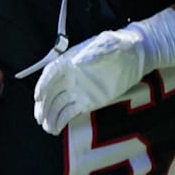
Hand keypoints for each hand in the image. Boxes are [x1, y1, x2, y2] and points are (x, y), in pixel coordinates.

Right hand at [33, 27, 148, 134]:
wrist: (136, 57)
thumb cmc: (121, 45)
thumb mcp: (109, 44)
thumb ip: (94, 52)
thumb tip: (78, 62)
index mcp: (71, 60)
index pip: (52, 73)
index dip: (43, 84)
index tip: (38, 97)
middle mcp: (71, 76)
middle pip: (51, 92)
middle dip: (43, 105)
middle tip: (40, 119)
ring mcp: (78, 90)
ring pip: (58, 104)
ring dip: (50, 116)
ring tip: (47, 128)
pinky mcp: (87, 102)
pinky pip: (70, 112)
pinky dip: (62, 121)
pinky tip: (56, 129)